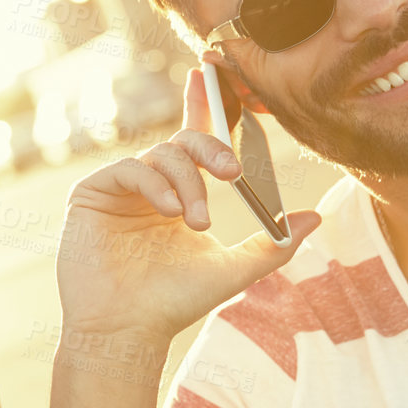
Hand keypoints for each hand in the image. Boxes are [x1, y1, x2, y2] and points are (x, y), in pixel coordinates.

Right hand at [54, 63, 320, 343]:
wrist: (128, 332)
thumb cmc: (175, 304)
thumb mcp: (234, 270)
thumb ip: (274, 244)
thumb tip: (316, 217)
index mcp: (180, 195)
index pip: (195, 142)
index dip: (205, 107)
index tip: (215, 75)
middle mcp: (149, 187)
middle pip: (183, 143)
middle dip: (212, 149)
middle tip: (233, 174)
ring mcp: (119, 189)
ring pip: (161, 156)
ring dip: (187, 183)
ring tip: (195, 221)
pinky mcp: (91, 194)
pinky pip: (128, 169)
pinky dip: (154, 184)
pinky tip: (169, 211)